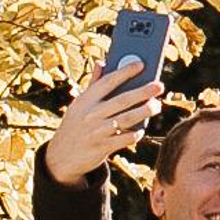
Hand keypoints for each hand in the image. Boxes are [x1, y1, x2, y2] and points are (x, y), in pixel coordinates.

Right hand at [41, 58, 162, 185]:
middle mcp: (90, 115)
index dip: (124, 71)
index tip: (141, 63)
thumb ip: (93, 84)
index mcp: (84, 101)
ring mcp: (95, 132)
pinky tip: (141, 130)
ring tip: (157, 106)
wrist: (60, 158)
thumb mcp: (79, 105)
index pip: (107, 82)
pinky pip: (123, 139)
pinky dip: (134, 134)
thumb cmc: (76, 125)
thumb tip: (102, 61)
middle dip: (143, 92)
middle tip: (159, 86)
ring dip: (144, 111)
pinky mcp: (101, 148)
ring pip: (126, 119)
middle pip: (122, 100)